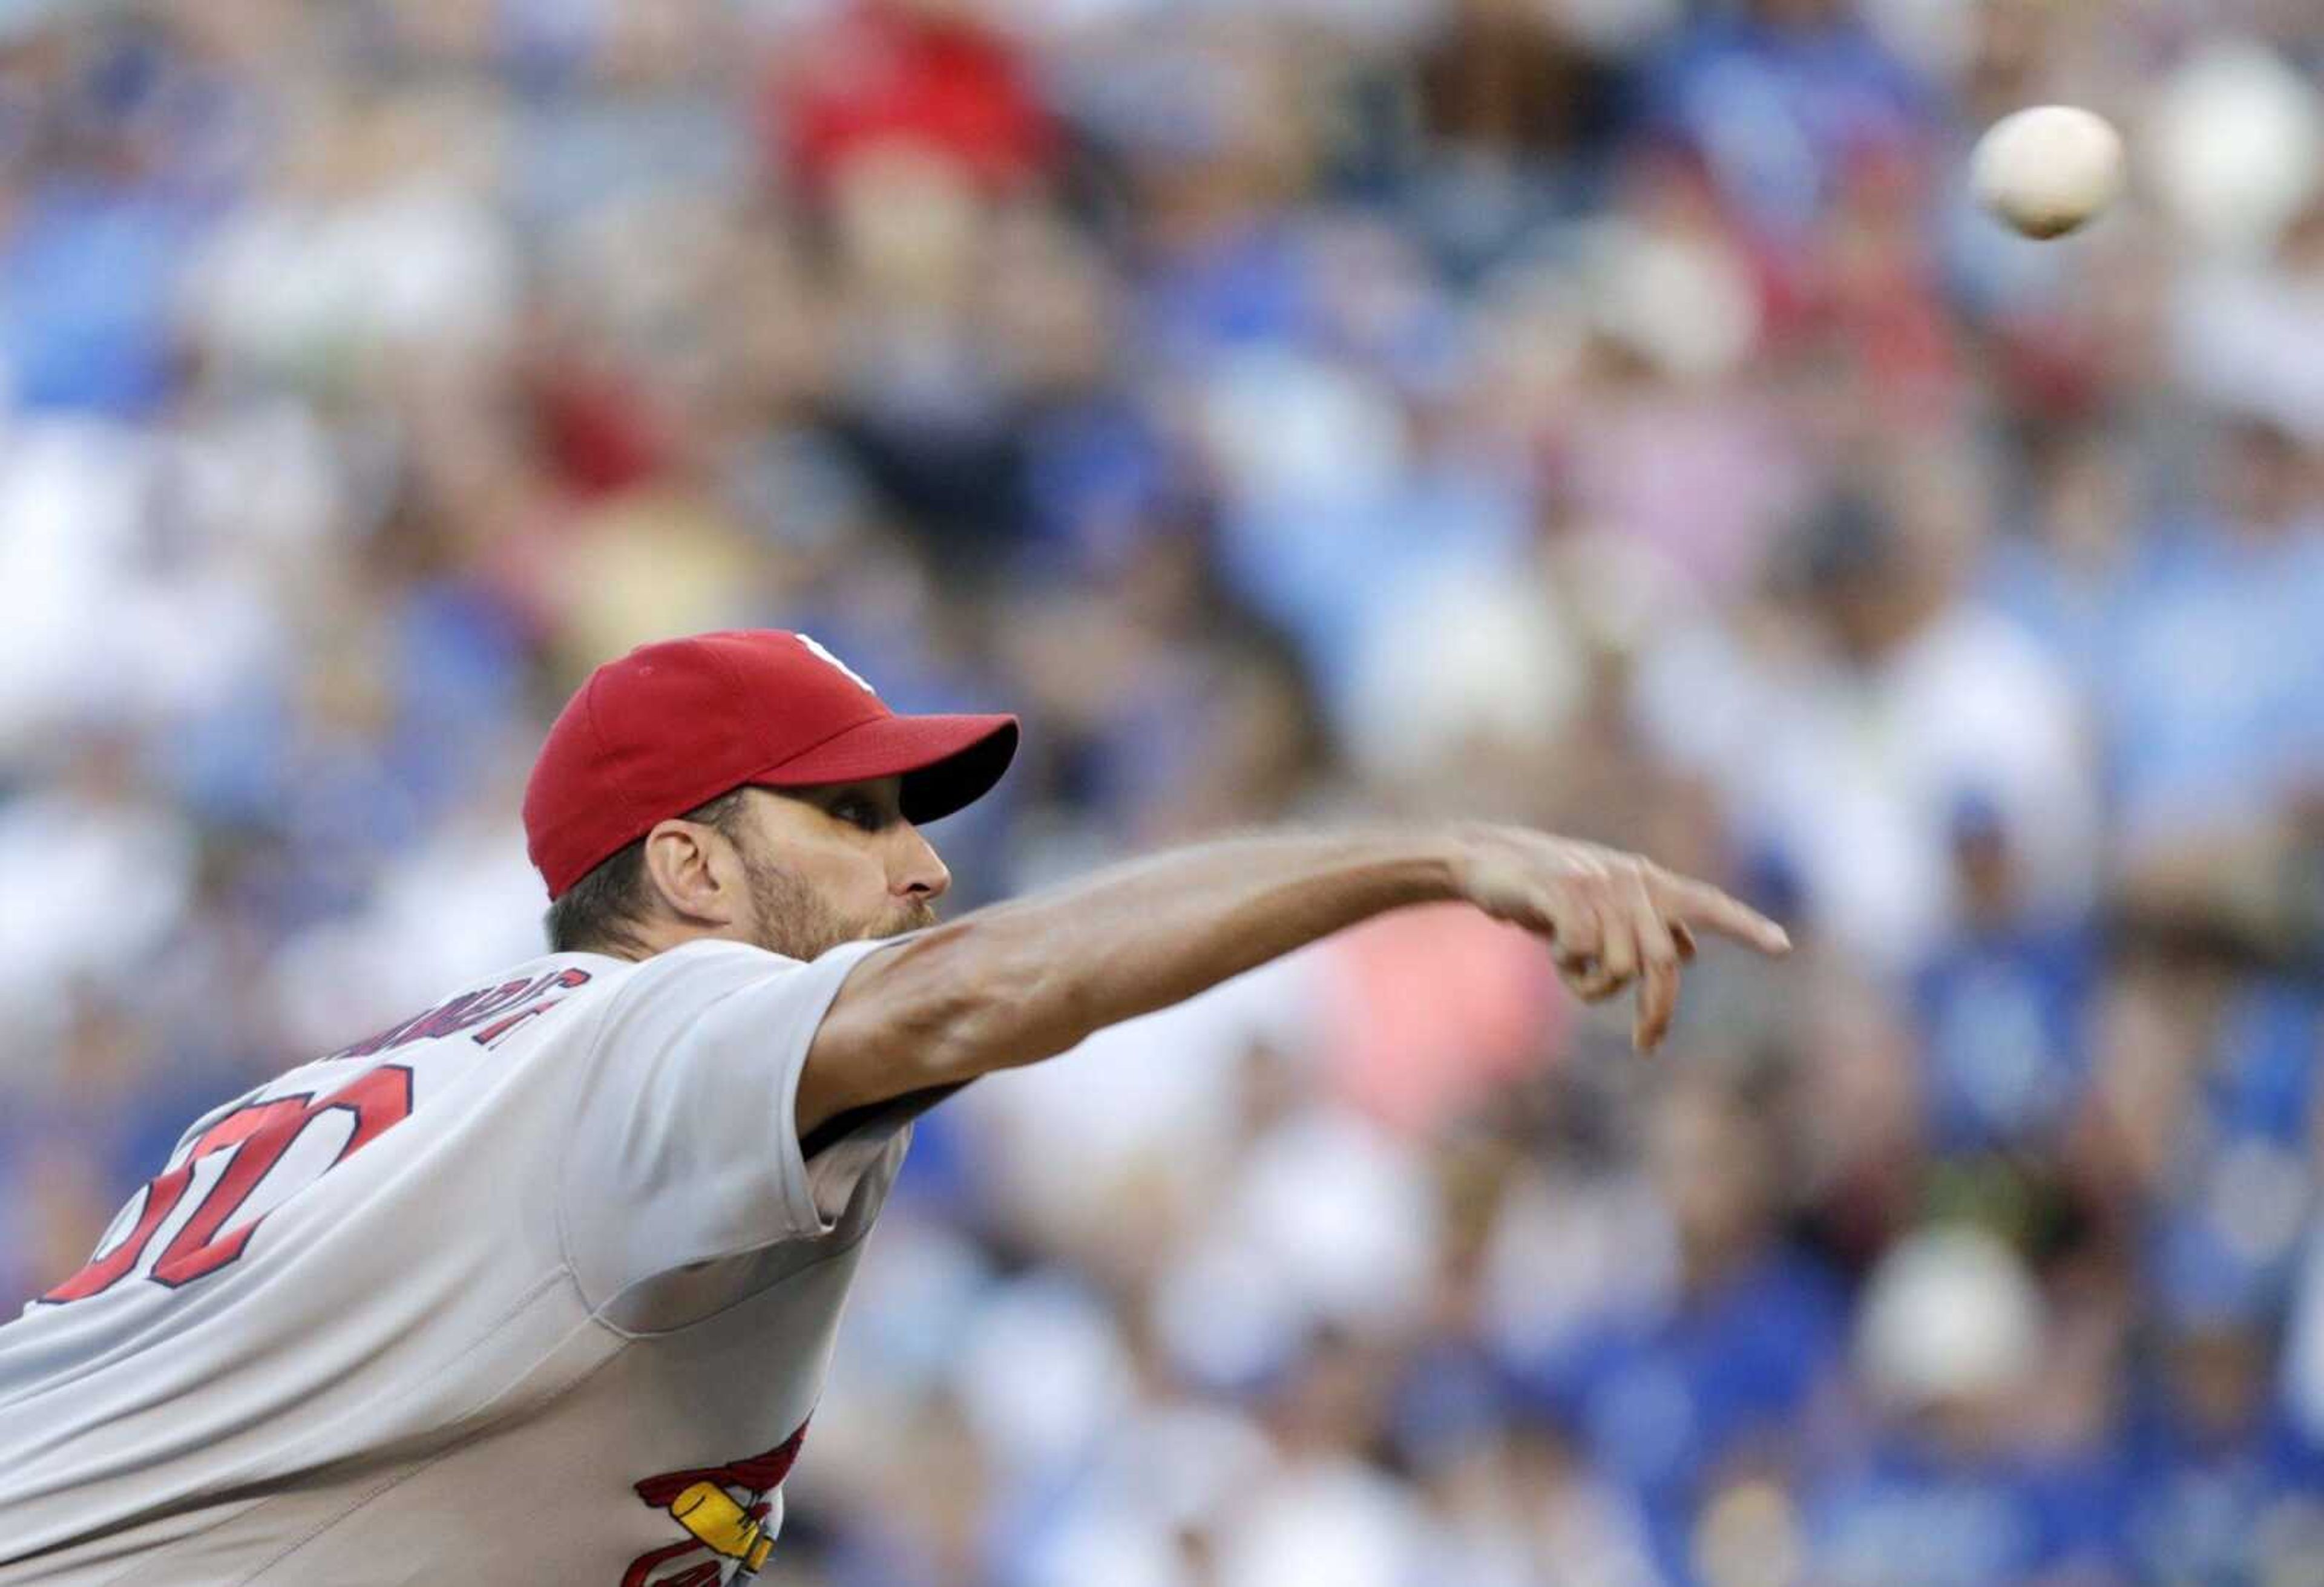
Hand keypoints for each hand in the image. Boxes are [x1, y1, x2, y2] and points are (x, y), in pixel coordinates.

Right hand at [1449, 826, 1790, 1052]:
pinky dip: (1568, 966)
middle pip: (1663, 962)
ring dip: (1593, 986)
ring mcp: (1598, 885)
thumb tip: (1692, 953)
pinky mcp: (1563, 893)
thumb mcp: (1604, 905)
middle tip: (1646, 1047)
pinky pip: (1580, 953)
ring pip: (1619, 966)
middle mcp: (1632, 880)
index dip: (1746, 926)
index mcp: (1649, 881)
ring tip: (1570, 970)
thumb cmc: (1548, 889)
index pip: (1708, 904)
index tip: (1783, 948)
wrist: (1487, 858)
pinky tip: (1551, 949)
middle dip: (1656, 1011)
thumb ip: (1648, 924)